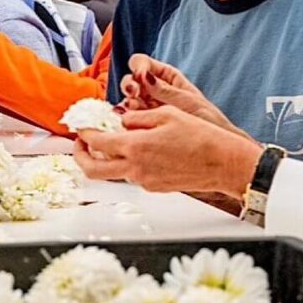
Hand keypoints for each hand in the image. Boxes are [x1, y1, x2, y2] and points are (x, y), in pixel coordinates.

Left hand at [73, 105, 262, 197]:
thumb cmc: (202, 137)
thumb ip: (139, 117)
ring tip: (116, 144)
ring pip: (113, 173)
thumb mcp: (168, 114)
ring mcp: (144, 181)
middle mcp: (135, 168)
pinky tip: (143, 152)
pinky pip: (134, 176)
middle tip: (80, 144)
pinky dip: (130, 164)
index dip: (85, 132)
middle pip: (92, 169)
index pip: (97, 141)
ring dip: (107, 160)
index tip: (82, 126)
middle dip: (80, 156)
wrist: (223, 163)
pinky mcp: (155, 188)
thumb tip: (123, 120)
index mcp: (135, 147)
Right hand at [120, 54, 248, 138]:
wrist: (211, 144)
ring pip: (127, 98)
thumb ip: (163, 89)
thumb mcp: (186, 100)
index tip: (141, 76)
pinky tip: (132, 119)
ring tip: (135, 108)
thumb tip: (143, 75)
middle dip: (129, 84)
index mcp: (167, 77)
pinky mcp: (143, 123)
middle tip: (135, 93)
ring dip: (128, 101)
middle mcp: (154, 90)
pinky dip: (127, 117)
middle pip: (130, 80)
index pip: (143, 63)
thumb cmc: (206, 118)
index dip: (139, 66)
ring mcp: (147, 106)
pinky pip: (128, 117)